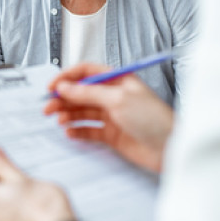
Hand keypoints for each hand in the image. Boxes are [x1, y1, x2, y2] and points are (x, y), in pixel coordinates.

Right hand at [45, 63, 173, 172]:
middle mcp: (113, 95)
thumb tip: (65, 87)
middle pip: (81, 93)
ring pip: (83, 112)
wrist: (170, 148)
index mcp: (117, 80)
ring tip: (58, 120)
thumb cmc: (154, 119)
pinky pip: (89, 130)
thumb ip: (89, 92)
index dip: (67, 78)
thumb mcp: (118, 99)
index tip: (52, 87)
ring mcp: (112, 115)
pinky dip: (78, 131)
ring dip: (68, 114)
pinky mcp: (112, 134)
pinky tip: (70, 132)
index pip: (86, 72)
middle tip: (48, 107)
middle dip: (63, 99)